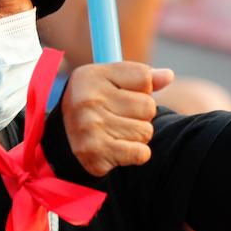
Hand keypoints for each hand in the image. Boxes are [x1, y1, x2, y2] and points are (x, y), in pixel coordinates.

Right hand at [61, 62, 173, 177]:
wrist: (63, 139)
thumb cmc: (95, 104)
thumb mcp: (111, 80)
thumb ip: (140, 76)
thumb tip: (167, 76)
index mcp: (90, 76)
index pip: (144, 77)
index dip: (142, 88)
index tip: (125, 93)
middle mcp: (87, 101)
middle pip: (148, 107)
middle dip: (140, 115)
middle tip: (119, 117)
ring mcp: (89, 129)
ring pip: (146, 131)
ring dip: (138, 135)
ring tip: (117, 132)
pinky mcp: (95, 155)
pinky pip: (141, 153)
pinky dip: (136, 153)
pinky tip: (118, 148)